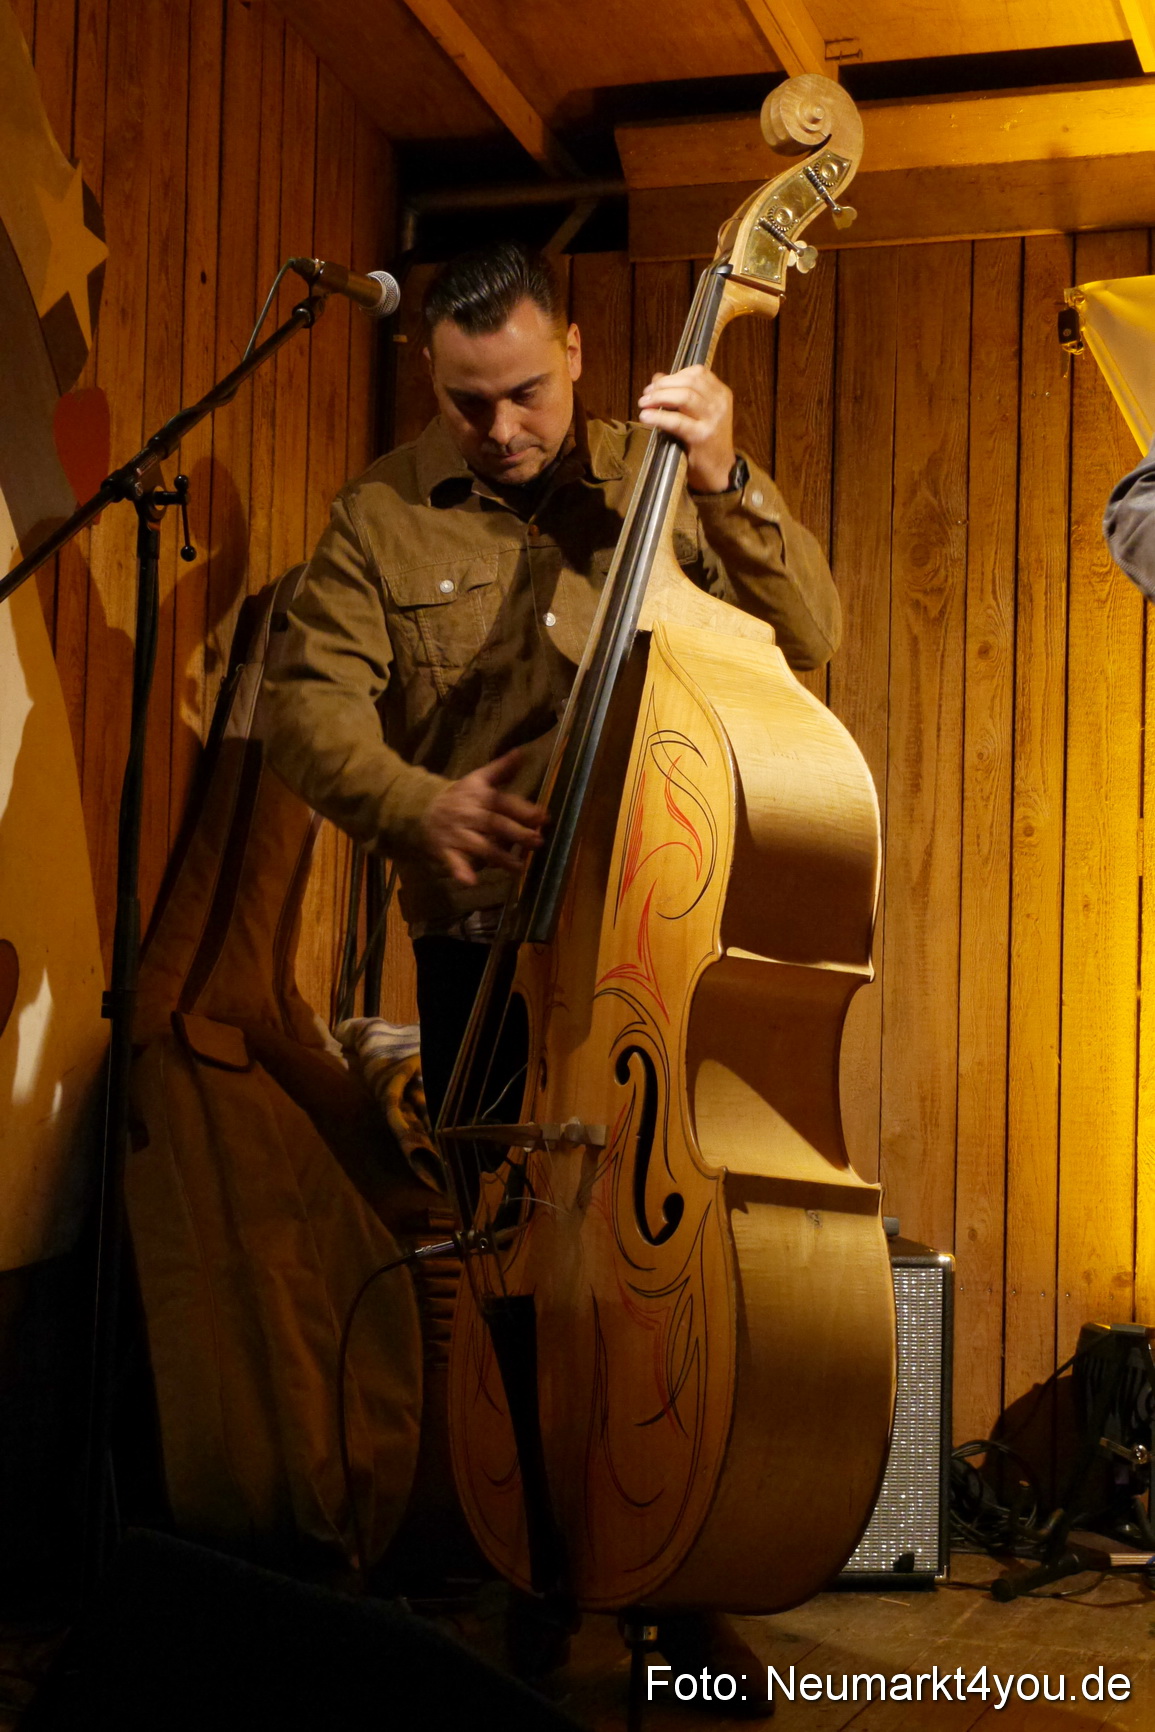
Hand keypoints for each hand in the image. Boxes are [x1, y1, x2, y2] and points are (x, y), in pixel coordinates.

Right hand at [418, 749, 545, 885]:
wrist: (420, 810)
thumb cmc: (458, 796)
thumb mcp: (477, 779)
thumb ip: (501, 769)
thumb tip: (522, 753)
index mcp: (479, 796)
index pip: (503, 802)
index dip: (523, 809)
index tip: (543, 817)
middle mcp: (469, 814)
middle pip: (494, 824)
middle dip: (516, 833)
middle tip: (537, 842)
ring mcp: (456, 833)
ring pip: (480, 846)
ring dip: (499, 857)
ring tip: (519, 868)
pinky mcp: (445, 851)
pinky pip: (453, 862)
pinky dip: (460, 871)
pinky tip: (470, 881)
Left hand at [637, 364, 736, 492]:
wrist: (720, 471)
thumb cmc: (706, 442)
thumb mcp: (698, 413)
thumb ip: (681, 393)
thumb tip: (657, 378)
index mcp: (721, 394)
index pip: (697, 373)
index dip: (673, 376)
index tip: (656, 384)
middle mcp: (719, 403)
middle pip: (689, 381)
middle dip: (663, 385)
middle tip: (646, 394)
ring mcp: (713, 420)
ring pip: (685, 396)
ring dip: (660, 397)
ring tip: (644, 403)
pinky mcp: (702, 436)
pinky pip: (678, 421)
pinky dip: (659, 417)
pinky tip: (646, 417)